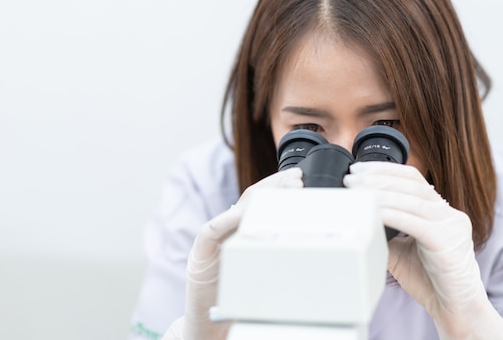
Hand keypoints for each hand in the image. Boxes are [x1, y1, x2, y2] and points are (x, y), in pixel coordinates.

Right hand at [162, 167, 303, 339]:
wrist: (206, 325)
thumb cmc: (234, 300)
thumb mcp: (259, 270)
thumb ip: (270, 250)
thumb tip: (303, 237)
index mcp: (238, 233)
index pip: (257, 203)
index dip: (276, 188)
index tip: (297, 179)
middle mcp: (224, 232)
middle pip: (248, 201)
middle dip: (273, 186)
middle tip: (295, 178)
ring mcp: (210, 241)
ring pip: (233, 212)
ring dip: (258, 198)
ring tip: (282, 189)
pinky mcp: (199, 255)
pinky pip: (211, 231)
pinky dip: (227, 219)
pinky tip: (245, 211)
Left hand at [343, 161, 502, 339]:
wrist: (455, 309)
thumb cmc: (430, 279)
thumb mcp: (400, 249)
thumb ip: (385, 230)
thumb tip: (356, 216)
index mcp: (440, 211)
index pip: (412, 178)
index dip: (384, 169)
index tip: (357, 168)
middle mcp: (449, 214)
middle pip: (411, 184)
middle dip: (377, 179)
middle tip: (351, 179)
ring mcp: (452, 226)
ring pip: (412, 200)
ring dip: (380, 193)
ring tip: (357, 192)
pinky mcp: (448, 243)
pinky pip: (416, 223)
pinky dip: (391, 214)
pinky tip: (373, 211)